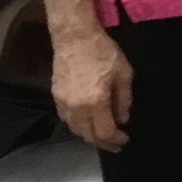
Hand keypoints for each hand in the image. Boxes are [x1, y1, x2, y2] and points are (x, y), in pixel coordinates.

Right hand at [50, 29, 134, 150]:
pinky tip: (87, 124)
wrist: (74, 37)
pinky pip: (66, 119)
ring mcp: (63, 103)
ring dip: (89, 136)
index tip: (125, 140)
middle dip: (103, 143)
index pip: (105, 132)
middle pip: (88, 135)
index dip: (116, 140)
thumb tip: (123, 119)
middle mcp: (76, 107)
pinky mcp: (55, 96)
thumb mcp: (124, 74)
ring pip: (75, 130)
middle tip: (115, 144)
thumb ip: (125, 100)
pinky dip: (78, 126)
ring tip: (102, 137)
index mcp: (95, 102)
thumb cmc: (103, 52)